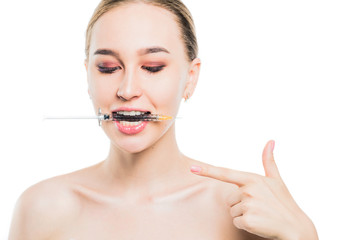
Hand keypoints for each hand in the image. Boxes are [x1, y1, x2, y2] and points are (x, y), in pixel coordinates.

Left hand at [190, 140, 317, 239]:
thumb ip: (269, 161)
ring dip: (244, 215)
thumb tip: (271, 141)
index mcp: (253, 179)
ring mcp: (248, 205)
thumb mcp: (276, 180)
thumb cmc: (284, 202)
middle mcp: (248, 190)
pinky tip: (259, 223)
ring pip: (232, 211)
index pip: (225, 173)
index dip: (207, 170)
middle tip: (259, 207)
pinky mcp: (247, 220)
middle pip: (229, 199)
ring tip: (260, 214)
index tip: (191, 168)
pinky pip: (236, 222)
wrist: (296, 227)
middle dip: (241, 204)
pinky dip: (246, 225)